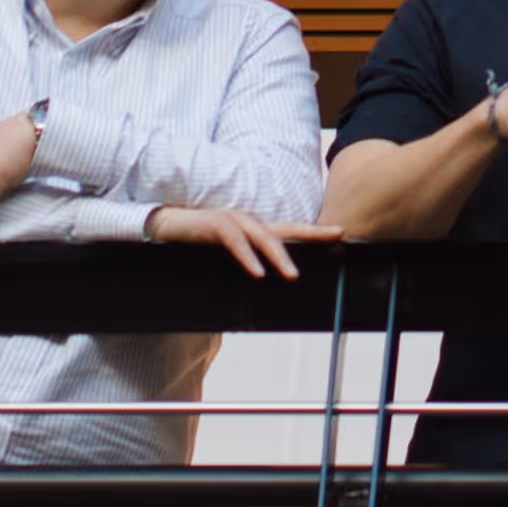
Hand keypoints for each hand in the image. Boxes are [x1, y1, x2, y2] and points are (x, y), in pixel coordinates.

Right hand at [148, 209, 340, 281]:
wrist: (166, 227)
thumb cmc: (201, 243)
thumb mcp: (231, 256)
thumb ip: (251, 267)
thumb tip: (269, 286)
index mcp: (256, 230)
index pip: (292, 230)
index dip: (316, 233)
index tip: (341, 237)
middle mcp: (249, 222)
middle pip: (286, 229)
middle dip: (313, 234)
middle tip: (336, 239)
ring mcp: (232, 220)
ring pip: (262, 237)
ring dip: (279, 257)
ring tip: (293, 275)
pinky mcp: (214, 225)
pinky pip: (234, 242)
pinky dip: (247, 258)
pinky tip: (258, 273)